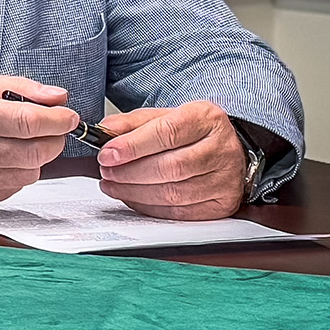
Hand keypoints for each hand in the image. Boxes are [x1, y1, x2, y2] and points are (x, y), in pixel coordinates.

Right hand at [0, 71, 78, 209]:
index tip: (69, 117)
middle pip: (37, 151)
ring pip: (30, 172)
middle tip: (47, 128)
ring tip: (14, 142)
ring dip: (33, 157)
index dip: (59, 120)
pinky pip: (13, 188)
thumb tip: (57, 97)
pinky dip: (15, 173)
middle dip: (52, 138)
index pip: (30, 121)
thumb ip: (16, 87)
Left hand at [97, 101, 247, 219]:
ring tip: (112, 185)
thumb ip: (132, 123)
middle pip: (171, 167)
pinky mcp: (223, 205)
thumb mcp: (163, 116)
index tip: (107, 154)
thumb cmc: (191, 132)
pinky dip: (150, 208)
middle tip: (107, 172)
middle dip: (130, 172)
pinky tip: (132, 198)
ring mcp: (226, 180)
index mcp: (206, 119)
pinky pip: (181, 213)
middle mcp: (222, 150)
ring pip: (175, 194)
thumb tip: (103, 131)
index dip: (133, 146)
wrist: (225, 149)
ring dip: (136, 192)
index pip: (167, 133)